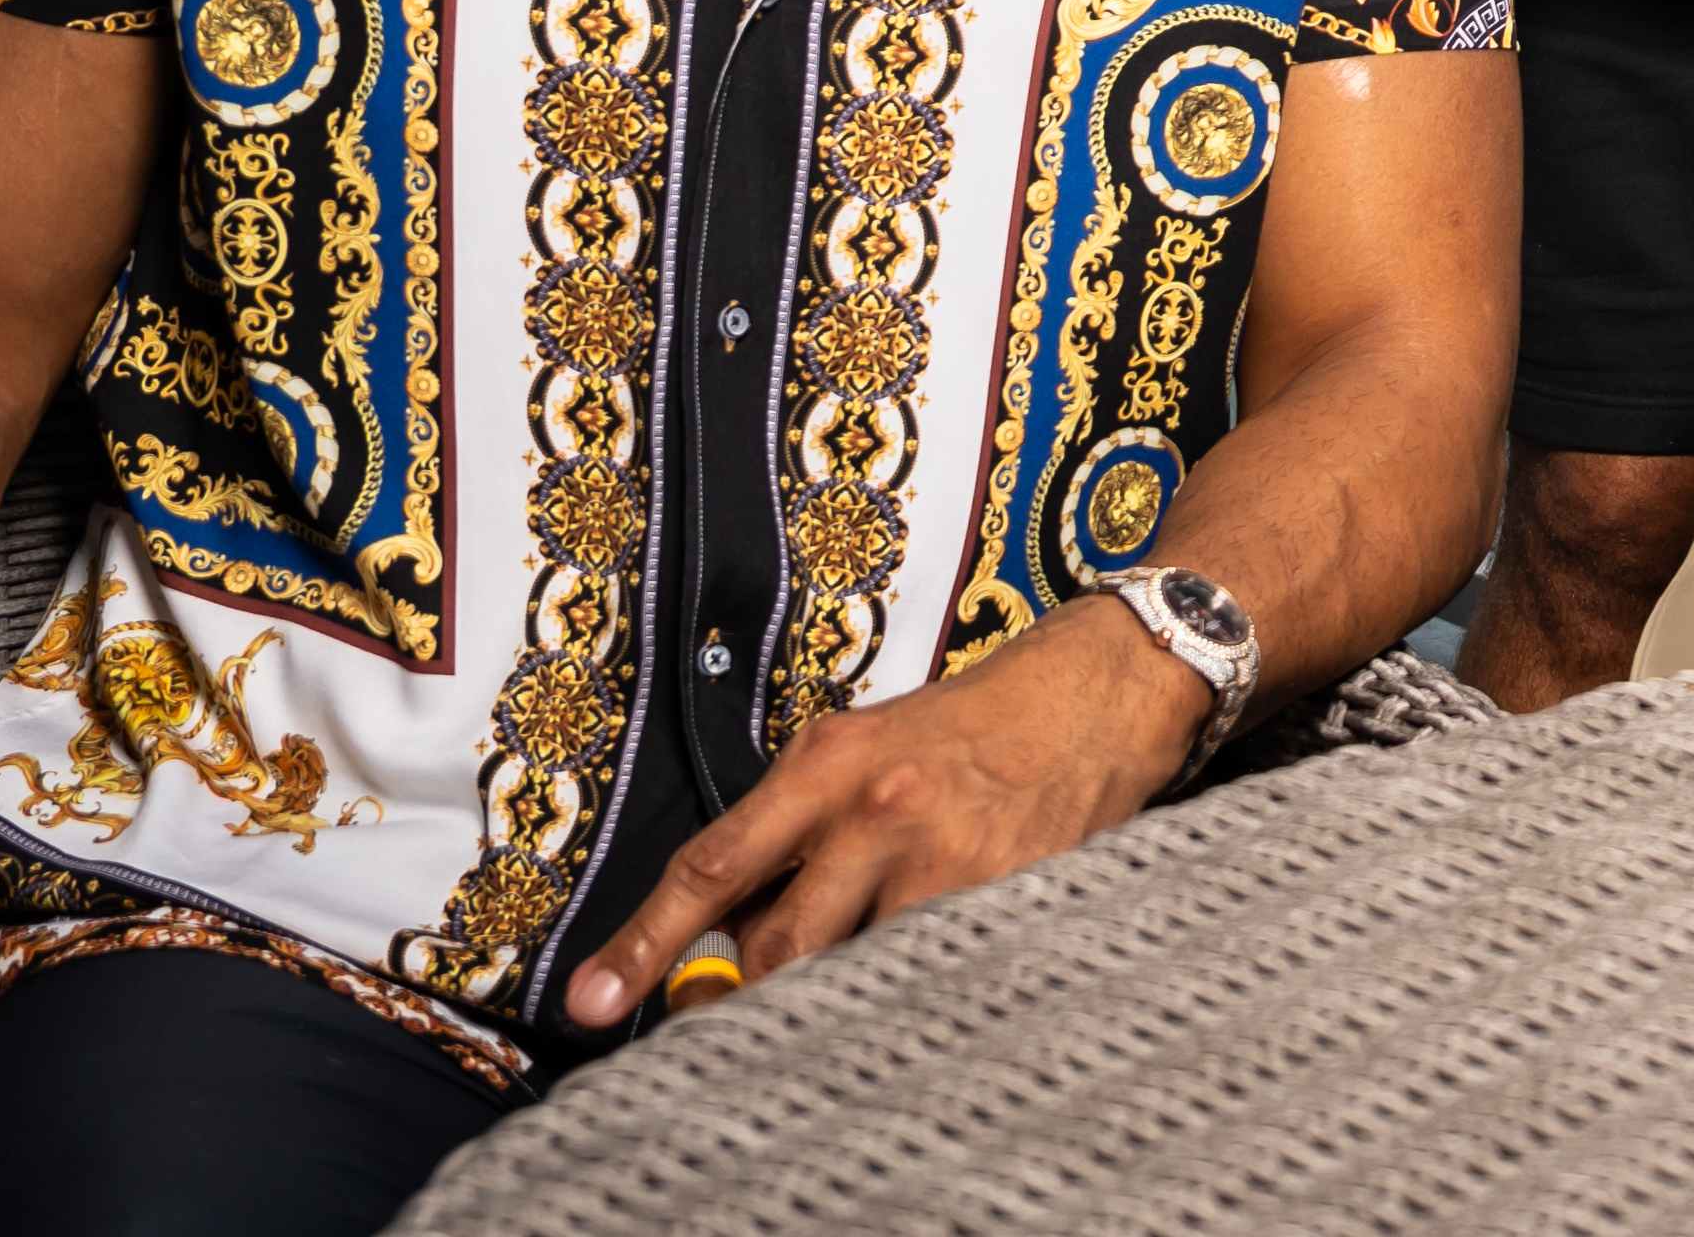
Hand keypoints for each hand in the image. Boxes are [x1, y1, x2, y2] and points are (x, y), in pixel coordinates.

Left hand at [555, 604, 1205, 1027]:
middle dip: (755, 990)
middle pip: (779, 950)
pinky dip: (917, 979)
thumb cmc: (972, 721)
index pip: (713, 866)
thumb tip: (726, 931)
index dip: (645, 945)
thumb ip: (794, 823)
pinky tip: (935, 950)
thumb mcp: (866, 741)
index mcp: (831, 762)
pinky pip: (933, 974)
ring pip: (856, 973)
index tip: (591, 1003)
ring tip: (862, 953)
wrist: (1102, 690)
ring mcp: (950, 862)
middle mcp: (882, 812)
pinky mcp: (1011, 899)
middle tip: (749, 999)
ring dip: (842, 985)